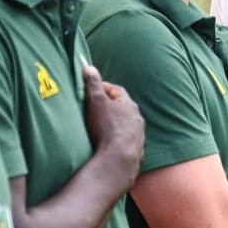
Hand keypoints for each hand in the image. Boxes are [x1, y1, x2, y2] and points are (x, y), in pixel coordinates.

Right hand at [83, 66, 144, 184]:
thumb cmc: (107, 128)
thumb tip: (89, 67)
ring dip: (115, 124)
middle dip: (110, 106)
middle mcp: (137, 119)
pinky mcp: (136, 151)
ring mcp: (138, 136)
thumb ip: (93, 84)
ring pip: (126, 126)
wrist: (118, 160)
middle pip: (122, 108)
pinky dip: (118, 141)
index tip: (92, 89)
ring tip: (101, 127)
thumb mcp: (96, 102)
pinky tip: (110, 145)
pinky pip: (126, 142)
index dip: (103, 88)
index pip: (116, 90)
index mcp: (129, 105)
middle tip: (95, 108)